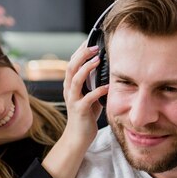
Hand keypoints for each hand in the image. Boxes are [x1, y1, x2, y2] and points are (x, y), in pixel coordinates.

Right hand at [42, 43, 109, 177]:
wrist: (78, 137)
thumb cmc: (86, 116)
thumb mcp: (90, 95)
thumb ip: (94, 83)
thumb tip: (106, 69)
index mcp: (71, 85)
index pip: (72, 63)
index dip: (80, 51)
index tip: (91, 40)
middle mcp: (69, 90)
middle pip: (71, 67)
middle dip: (82, 55)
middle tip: (95, 47)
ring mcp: (73, 100)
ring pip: (75, 80)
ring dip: (86, 68)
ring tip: (98, 60)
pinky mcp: (79, 111)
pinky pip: (87, 99)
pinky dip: (97, 91)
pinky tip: (107, 86)